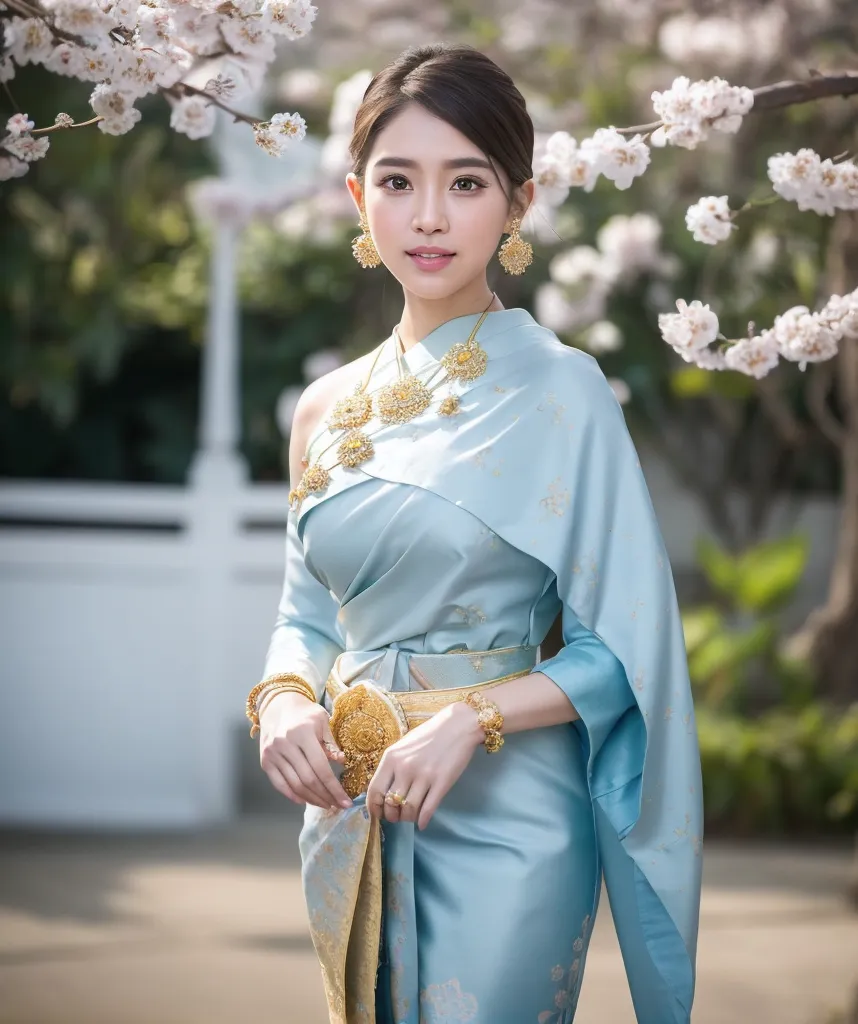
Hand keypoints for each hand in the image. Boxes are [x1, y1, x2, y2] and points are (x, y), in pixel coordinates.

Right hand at [259, 691, 352, 810]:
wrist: (278, 706)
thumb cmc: (305, 714)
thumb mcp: (322, 721)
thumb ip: (331, 742)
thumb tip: (341, 761)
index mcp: (302, 732)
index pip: (321, 767)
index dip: (334, 787)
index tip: (345, 802)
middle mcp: (285, 743)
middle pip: (308, 779)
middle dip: (325, 796)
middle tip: (337, 805)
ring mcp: (273, 753)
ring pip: (294, 785)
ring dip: (311, 799)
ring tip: (325, 804)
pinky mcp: (265, 761)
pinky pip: (279, 784)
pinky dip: (292, 795)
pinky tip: (305, 800)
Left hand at [366, 701, 483, 830]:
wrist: (458, 725)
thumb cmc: (429, 735)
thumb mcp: (403, 746)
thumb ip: (392, 766)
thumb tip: (382, 791)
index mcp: (391, 757)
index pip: (374, 790)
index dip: (374, 808)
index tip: (378, 814)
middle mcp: (405, 768)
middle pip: (391, 804)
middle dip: (392, 816)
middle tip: (397, 816)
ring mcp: (424, 776)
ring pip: (409, 810)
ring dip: (407, 818)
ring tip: (410, 816)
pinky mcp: (442, 782)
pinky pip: (428, 809)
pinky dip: (423, 820)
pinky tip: (422, 823)